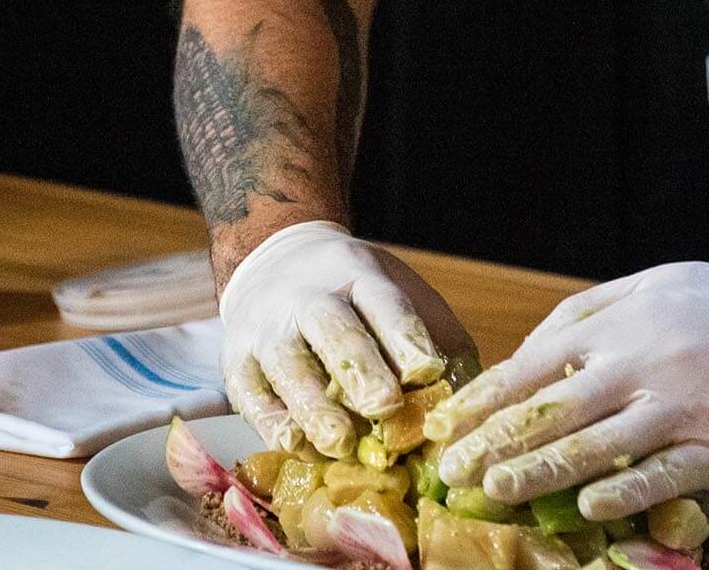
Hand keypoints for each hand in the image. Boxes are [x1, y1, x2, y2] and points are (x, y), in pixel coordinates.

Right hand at [218, 220, 475, 457]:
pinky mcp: (237, 363)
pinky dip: (272, 422)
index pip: (384, 303)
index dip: (405, 336)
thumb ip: (437, 342)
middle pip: (335, 331)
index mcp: (359, 276)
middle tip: (384, 406)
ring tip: (338, 441)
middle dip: (360, 369)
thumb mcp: (401, 295)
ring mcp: (268, 329)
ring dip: (313, 405)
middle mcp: (309, 298)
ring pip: (289, 364)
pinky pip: (251, 395)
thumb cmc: (358, 298)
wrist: (276, 262)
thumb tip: (471, 404)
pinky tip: (295, 446)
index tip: (426, 369)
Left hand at [424, 254, 708, 520]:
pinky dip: (624, 494)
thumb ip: (586, 316)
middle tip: (454, 471)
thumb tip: (526, 354)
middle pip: (552, 411)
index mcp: (620, 323)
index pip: (533, 365)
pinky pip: (662, 476)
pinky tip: (591, 508)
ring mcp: (681, 407)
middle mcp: (642, 363)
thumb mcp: (648, 285)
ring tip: (497, 490)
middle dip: (494, 444)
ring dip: (539, 473)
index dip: (486, 400)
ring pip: (595, 448)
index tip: (449, 425)